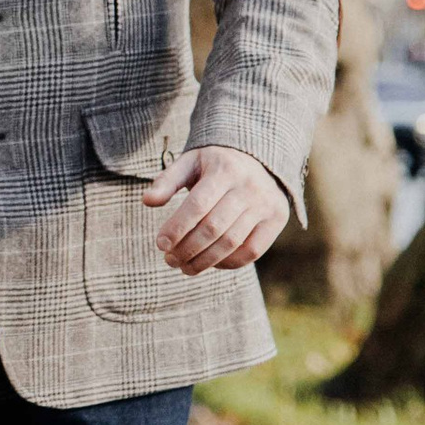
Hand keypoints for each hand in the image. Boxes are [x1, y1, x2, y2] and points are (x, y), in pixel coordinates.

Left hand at [143, 145, 289, 273]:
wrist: (258, 156)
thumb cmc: (214, 164)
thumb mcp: (189, 162)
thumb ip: (167, 181)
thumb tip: (147, 201)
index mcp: (225, 169)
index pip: (198, 205)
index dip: (177, 228)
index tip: (160, 244)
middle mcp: (249, 187)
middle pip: (214, 228)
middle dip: (187, 249)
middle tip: (169, 260)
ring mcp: (266, 204)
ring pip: (232, 243)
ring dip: (205, 261)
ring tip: (184, 268)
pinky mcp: (277, 219)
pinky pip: (252, 251)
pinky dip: (229, 263)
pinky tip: (209, 263)